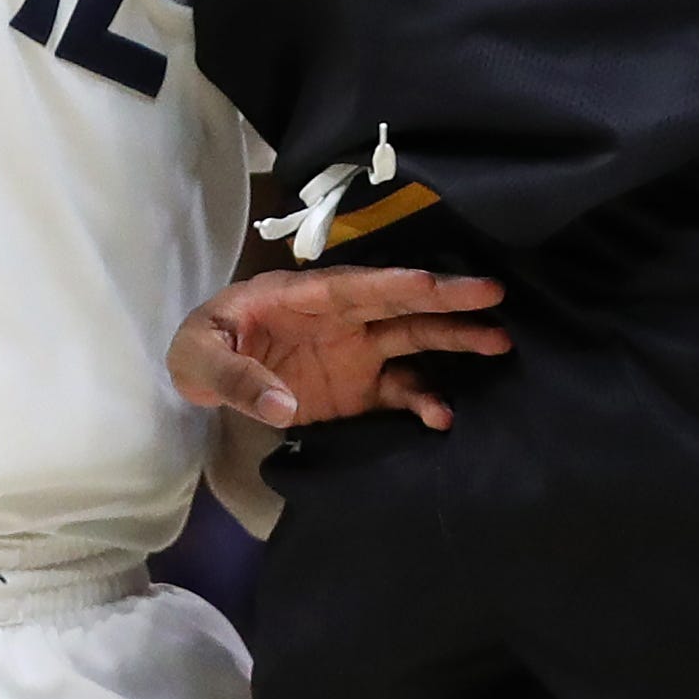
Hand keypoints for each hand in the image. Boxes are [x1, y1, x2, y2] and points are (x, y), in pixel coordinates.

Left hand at [169, 265, 510, 434]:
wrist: (204, 375)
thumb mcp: (199, 355)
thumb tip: (283, 404)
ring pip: (414, 338)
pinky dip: (424, 400)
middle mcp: (342, 318)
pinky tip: (444, 417)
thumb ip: (236, 378)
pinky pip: (400, 391)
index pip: (356, 286)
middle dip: (446, 297)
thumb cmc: (202, 345)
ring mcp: (356, 352)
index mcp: (305, 296)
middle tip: (494, 294)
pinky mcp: (359, 390)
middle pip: (400, 302)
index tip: (432, 281)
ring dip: (454, 339)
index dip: (393, 284)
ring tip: (499, 342)